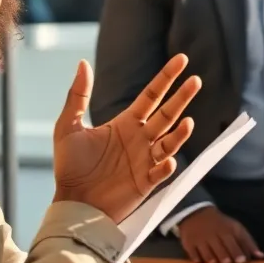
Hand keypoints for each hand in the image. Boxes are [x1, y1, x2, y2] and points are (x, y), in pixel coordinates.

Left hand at [52, 54, 200, 222]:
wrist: (72, 203)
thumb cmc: (69, 167)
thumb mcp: (67, 126)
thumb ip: (78, 95)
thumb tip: (83, 63)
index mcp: (126, 123)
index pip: (152, 96)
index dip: (166, 78)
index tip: (182, 59)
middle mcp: (140, 139)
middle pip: (167, 114)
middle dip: (182, 98)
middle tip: (196, 80)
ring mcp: (145, 160)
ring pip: (170, 142)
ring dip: (180, 133)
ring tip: (188, 122)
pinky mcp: (145, 183)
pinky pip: (161, 172)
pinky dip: (167, 166)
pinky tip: (169, 159)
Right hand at [177, 206, 263, 262]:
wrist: (196, 213)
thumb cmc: (221, 224)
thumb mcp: (236, 228)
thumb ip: (248, 242)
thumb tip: (261, 256)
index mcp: (226, 230)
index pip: (233, 241)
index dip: (238, 252)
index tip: (242, 260)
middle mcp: (213, 234)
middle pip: (220, 249)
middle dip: (225, 257)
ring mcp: (200, 239)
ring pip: (207, 254)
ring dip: (212, 260)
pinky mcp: (189, 244)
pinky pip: (194, 255)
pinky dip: (198, 259)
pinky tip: (202, 262)